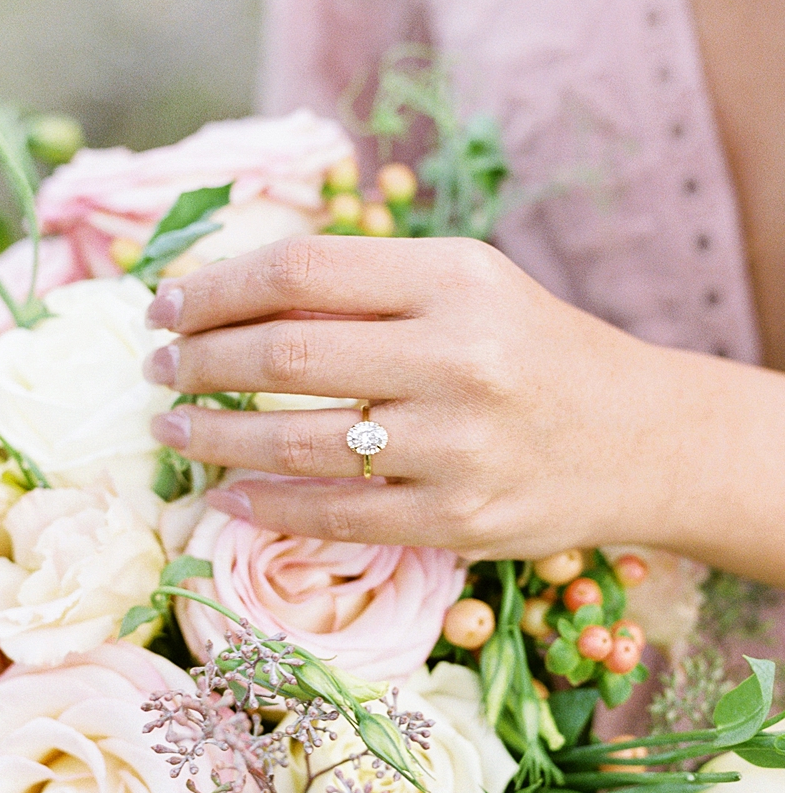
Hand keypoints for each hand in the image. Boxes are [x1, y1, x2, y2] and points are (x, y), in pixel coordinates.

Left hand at [144, 235, 784, 578]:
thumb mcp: (467, 285)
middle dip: (198, 362)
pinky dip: (265, 507)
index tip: (164, 306)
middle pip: (284, 355)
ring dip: (214, 438)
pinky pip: (334, 516)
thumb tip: (231, 298)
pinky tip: (226, 496)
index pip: (299, 273)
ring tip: (172, 427)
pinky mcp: (456, 519)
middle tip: (156, 368)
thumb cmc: (533, 352)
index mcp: (454, 279)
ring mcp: (456, 447)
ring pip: (297, 443)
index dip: (213, 289)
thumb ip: (367, 284)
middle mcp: (457, 358)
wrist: (636, 438)